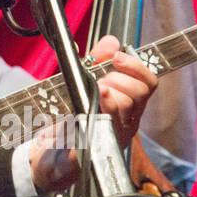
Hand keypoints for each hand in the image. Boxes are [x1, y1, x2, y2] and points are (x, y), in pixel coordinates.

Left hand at [28, 35, 159, 191]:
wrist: (48, 155)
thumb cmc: (70, 120)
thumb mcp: (82, 84)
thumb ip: (97, 61)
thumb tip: (111, 41)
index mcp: (128, 108)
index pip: (148, 84)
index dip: (136, 67)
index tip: (117, 57)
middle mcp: (125, 124)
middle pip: (137, 95)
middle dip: (117, 79)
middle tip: (99, 81)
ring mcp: (110, 139)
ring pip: (122, 110)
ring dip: (106, 94)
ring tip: (92, 93)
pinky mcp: (89, 152)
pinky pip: (97, 133)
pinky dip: (90, 118)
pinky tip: (82, 111)